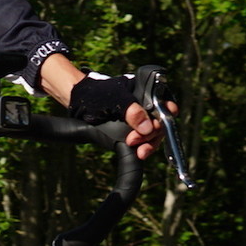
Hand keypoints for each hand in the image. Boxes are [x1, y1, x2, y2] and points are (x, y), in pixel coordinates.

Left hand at [49, 61, 175, 160]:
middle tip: (134, 140)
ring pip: (154, 135)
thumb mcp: (115, 100)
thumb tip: (148, 128)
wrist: (78, 102)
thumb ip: (132, 111)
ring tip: (138, 150)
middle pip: (161, 123)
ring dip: (148, 144)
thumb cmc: (96, 93)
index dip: (165, 117)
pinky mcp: (134, 131)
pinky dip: (143, 148)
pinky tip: (138, 153)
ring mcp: (141, 120)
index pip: (166, 104)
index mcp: (147, 92)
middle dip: (151, 134)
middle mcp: (147, 106)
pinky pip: (144, 141)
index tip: (154, 127)